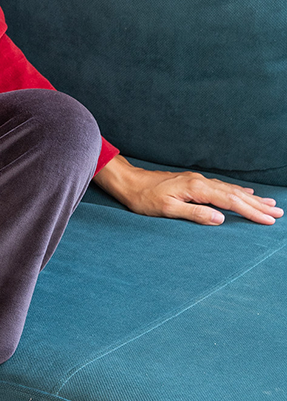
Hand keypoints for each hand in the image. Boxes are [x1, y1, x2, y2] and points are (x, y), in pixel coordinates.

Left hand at [94, 155, 281, 225]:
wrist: (129, 183)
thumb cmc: (144, 199)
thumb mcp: (166, 210)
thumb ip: (194, 213)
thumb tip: (220, 219)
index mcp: (196, 189)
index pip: (230, 201)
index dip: (251, 211)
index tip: (268, 220)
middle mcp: (200, 182)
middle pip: (235, 194)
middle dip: (258, 205)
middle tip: (278, 214)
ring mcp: (197, 181)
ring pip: (230, 190)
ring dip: (251, 198)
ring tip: (269, 205)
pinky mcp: (193, 183)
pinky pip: (222, 188)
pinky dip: (237, 192)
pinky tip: (244, 193)